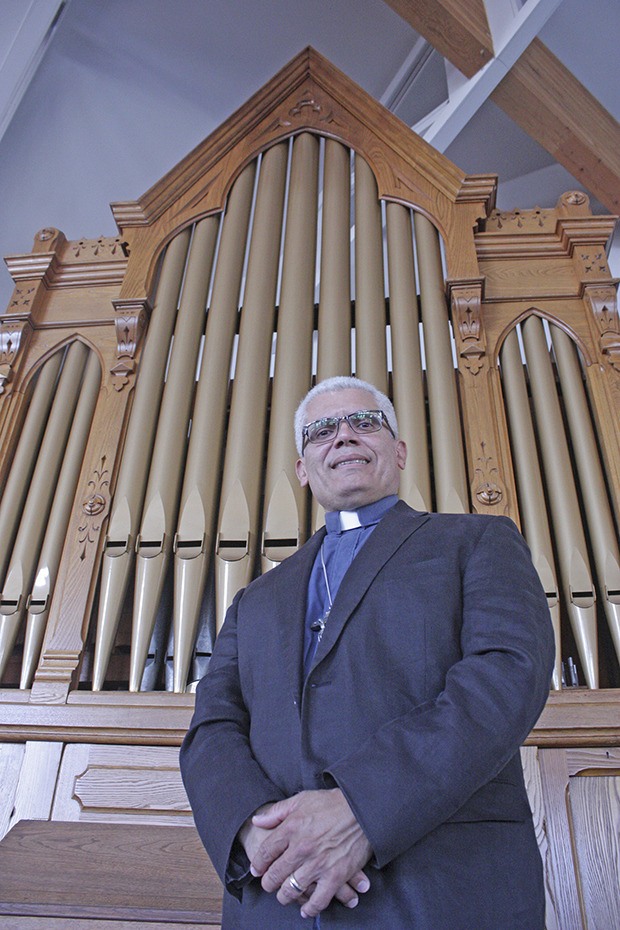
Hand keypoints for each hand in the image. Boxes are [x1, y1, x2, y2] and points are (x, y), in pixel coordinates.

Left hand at [249, 789, 371, 918]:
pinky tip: (305, 908)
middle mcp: (301, 848)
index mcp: (291, 828)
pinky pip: (317, 900)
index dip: (258, 864)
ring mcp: (318, 864)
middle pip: (275, 874)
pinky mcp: (335, 876)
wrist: (363, 809)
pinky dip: (309, 908)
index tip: (257, 870)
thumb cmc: (332, 803)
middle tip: (269, 884)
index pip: (266, 852)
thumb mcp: (302, 799)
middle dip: (268, 882)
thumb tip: (256, 821)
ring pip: (291, 890)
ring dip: (284, 896)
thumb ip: (277, 812)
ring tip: (284, 895)